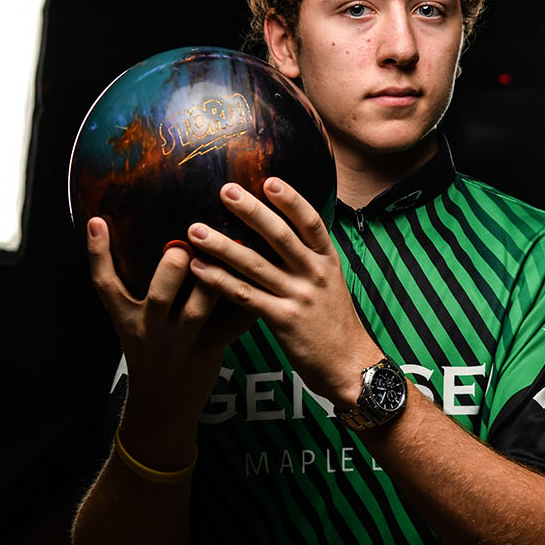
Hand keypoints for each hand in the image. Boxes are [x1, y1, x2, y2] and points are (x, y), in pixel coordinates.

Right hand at [86, 217, 254, 464]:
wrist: (162, 405)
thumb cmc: (147, 353)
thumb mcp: (129, 323)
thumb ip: (130, 287)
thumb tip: (138, 233)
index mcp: (126, 319)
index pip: (105, 285)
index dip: (98, 254)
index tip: (98, 222)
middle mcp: (151, 331)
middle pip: (158, 299)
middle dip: (170, 271)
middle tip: (182, 243)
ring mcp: (182, 344)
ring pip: (197, 312)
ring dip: (211, 282)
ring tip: (226, 248)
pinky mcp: (210, 352)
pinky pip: (231, 327)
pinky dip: (246, 304)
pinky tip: (261, 278)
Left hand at [185, 178, 375, 404]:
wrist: (349, 365)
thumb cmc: (333, 321)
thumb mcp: (330, 281)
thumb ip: (308, 256)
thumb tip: (279, 227)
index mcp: (328, 260)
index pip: (311, 222)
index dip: (291, 199)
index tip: (269, 179)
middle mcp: (315, 274)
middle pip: (280, 236)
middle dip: (251, 211)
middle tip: (225, 190)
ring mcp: (300, 297)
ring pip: (256, 265)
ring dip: (222, 245)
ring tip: (195, 230)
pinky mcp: (283, 321)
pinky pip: (245, 296)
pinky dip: (219, 281)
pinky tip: (198, 268)